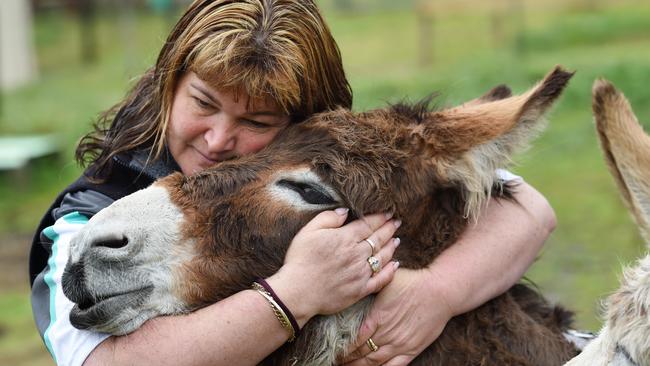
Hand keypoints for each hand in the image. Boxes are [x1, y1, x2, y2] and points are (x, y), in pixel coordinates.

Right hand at [268, 209, 400, 326]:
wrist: (298, 292)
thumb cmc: (300, 260)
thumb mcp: (308, 231)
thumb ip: (328, 218)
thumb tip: (346, 211)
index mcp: (345, 238)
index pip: (368, 224)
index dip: (381, 218)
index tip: (389, 213)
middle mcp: (356, 254)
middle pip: (378, 238)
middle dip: (389, 228)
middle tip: (397, 222)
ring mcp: (360, 273)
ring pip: (383, 257)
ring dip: (392, 246)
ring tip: (397, 240)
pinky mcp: (360, 290)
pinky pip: (381, 280)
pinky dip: (390, 271)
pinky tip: (396, 265)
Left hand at [341, 268, 452, 365]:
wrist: (441, 291)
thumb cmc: (413, 282)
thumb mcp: (387, 280)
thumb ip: (370, 286)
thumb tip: (354, 284)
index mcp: (377, 317)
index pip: (355, 340)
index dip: (343, 348)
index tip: (334, 350)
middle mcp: (387, 334)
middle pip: (362, 353)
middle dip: (347, 359)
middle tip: (336, 361)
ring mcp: (400, 344)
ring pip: (375, 362)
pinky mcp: (413, 349)